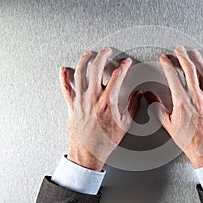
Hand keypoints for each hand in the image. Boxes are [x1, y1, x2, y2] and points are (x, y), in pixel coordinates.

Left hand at [59, 47, 141, 170]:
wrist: (88, 152)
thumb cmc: (106, 141)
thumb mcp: (126, 124)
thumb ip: (134, 106)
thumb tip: (139, 95)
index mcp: (108, 101)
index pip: (118, 75)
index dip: (124, 65)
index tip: (126, 62)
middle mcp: (93, 97)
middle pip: (97, 67)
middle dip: (103, 55)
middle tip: (107, 50)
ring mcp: (80, 100)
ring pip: (80, 72)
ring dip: (84, 60)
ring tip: (89, 54)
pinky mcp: (71, 105)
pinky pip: (65, 87)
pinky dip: (63, 77)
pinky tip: (63, 69)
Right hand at [145, 46, 202, 167]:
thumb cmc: (187, 140)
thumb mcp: (168, 124)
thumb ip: (158, 107)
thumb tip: (150, 95)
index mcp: (182, 102)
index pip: (173, 76)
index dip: (167, 64)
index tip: (164, 59)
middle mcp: (197, 98)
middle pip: (189, 70)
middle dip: (182, 56)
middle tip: (178, 50)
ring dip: (198, 60)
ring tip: (193, 52)